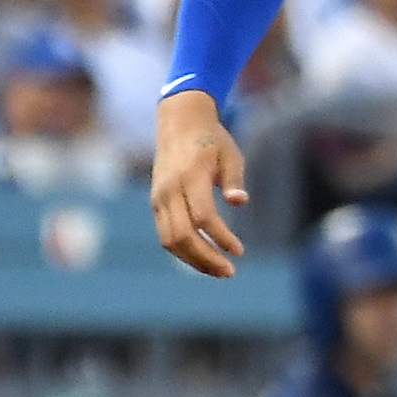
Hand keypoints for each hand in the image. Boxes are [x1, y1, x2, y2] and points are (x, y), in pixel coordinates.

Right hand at [150, 88, 248, 278]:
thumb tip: (240, 202)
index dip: (221, 237)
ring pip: (170, 240)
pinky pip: (165, 235)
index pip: (203, 217)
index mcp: (190, 177)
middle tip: (230, 272)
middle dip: (206, 258)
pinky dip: (183, 252)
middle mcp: (169, 190)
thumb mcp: (230, 154)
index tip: (239, 251)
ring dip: (193, 260)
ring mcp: (159, 198)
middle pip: (182, 234)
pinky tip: (203, 259)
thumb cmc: (212, 140)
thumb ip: (234, 179)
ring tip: (219, 271)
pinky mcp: (156, 203)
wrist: (179, 124)